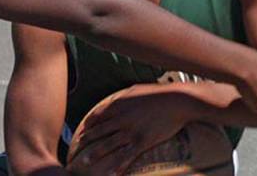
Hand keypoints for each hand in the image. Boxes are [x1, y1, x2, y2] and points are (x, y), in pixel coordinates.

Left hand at [67, 86, 190, 174]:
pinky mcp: (142, 142)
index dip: (88, 125)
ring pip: (108, 145)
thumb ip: (122, 97)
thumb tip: (113, 101)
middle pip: (99, 132)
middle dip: (86, 140)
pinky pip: (127, 157)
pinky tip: (113, 173)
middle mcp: (122, 119)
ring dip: (95, 155)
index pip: (97, 116)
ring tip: (86, 162)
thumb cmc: (158, 94)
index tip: (82, 130)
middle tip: (78, 147)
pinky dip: (118, 166)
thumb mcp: (136, 89)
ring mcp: (131, 131)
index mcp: (119, 105)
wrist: (178, 101)